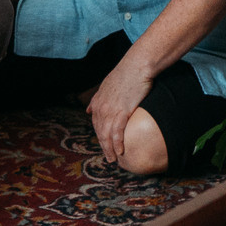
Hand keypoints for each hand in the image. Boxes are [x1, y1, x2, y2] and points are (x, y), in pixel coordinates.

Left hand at [86, 47, 158, 167]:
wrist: (137, 65)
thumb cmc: (126, 74)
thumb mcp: (106, 85)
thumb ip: (97, 99)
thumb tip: (88, 110)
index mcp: (97, 101)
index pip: (96, 124)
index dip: (100, 136)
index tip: (105, 145)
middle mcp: (101, 107)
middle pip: (100, 132)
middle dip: (103, 147)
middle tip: (108, 159)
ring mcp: (110, 109)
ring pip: (107, 135)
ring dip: (110, 149)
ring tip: (113, 159)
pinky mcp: (122, 111)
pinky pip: (117, 132)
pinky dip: (118, 143)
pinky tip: (120, 151)